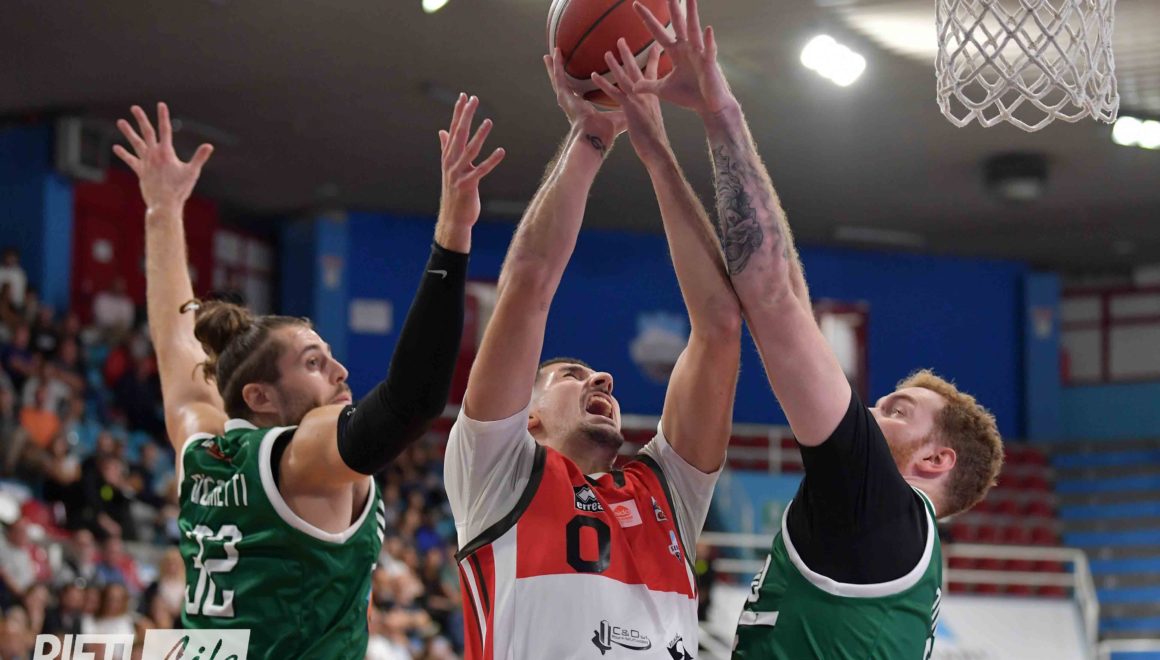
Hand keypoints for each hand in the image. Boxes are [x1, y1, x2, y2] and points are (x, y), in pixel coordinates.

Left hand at [113, 103, 212, 212]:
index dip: (163, 116)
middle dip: (141, 119)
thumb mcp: (192, 172)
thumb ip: (200, 157)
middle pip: (146, 132)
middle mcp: (154, 154)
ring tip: (120, 122)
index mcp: (166, 152)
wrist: (164, 204)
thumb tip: (209, 146)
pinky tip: (116, 147)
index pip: (165, 130)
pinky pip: (130, 160)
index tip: (161, 104)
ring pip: (135, 143)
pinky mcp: (140, 171)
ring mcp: (145, 162)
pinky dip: (123, 154)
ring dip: (128, 132)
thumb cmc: (180, 189)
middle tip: (134, 107)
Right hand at [437, 93, 505, 231]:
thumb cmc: (455, 192)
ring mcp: (458, 173)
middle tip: (474, 99)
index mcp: (448, 156)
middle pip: (460, 135)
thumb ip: (446, 148)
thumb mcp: (449, 167)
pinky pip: (481, 170)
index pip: (453, 129)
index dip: (458, 113)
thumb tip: (442, 131)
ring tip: (489, 121)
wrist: (453, 217)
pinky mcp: (468, 185)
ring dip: (479, 135)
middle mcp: (451, 162)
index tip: (464, 96)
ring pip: (470, 150)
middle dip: (466, 116)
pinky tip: (501, 151)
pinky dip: (492, 161)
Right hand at [543, 49, 625, 151]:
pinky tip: (554, 55)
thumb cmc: (605, 132)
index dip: (580, 80)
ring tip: (553, 52)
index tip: (579, 71)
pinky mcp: (564, 97)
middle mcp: (573, 102)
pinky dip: (555, 66)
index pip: (580, 89)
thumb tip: (641, 103)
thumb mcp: (619, 116)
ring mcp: (566, 99)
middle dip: (562, 69)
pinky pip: (559, 78)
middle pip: (566, 81)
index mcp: (583, 106)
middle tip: (558, 55)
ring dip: (555, 65)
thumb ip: (628, 108)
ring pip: (559, 78)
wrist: (596, 138)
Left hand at [591, 41, 669, 162]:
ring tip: (606, 52)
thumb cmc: (655, 139)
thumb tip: (645, 110)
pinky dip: (604, 83)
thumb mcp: (652, 121)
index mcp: (653, 97)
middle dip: (629, 54)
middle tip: (621, 40)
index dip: (653, 59)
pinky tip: (594, 75)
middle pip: (636, 70)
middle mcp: (647, 95)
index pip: (653, 74)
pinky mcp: (630, 108)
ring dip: (615, 64)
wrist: (658, 150)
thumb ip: (648, 111)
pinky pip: (614, 93)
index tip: (654, 47)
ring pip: (625, 78)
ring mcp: (638, 101)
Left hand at [633, 0, 735, 116]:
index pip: (658, 32)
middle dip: (673, 8)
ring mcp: (699, 54)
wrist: (708, 107)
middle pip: (678, 24)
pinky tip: (708, 30)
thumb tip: (633, 86)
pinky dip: (709, 42)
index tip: (635, 4)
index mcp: (676, 52)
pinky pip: (709, 51)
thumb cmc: (690, 96)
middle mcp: (688, 49)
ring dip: (693, 15)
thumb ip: (649, 85)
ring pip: (694, 31)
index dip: (648, 19)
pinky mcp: (709, 65)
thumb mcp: (663, 90)